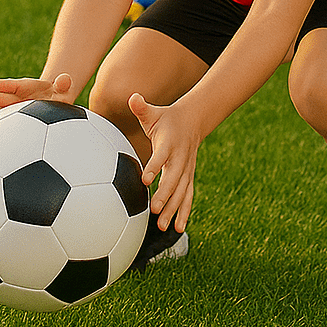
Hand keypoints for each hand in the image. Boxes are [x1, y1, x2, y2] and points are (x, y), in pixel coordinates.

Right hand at [0, 72, 72, 127]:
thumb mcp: (62, 89)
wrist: (49, 102)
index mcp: (26, 87)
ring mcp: (9, 110)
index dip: (4, 84)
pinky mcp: (7, 122)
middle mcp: (14, 97)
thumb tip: (66, 79)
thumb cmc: (56, 95)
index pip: (15, 85)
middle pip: (2, 97)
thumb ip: (63, 84)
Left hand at [129, 93, 202, 233]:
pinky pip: (188, 196)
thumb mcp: (154, 112)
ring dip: (173, 208)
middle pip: (174, 178)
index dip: (154, 167)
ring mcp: (186, 169)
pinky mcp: (188, 176)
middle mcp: (180, 157)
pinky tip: (177, 229)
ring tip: (162, 226)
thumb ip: (142, 108)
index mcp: (169, 142)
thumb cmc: (166, 117)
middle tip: (153, 209)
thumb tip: (132, 97)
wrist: (193, 120)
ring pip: (182, 191)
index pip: (161, 155)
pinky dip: (184, 212)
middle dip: (165, 194)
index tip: (145, 179)